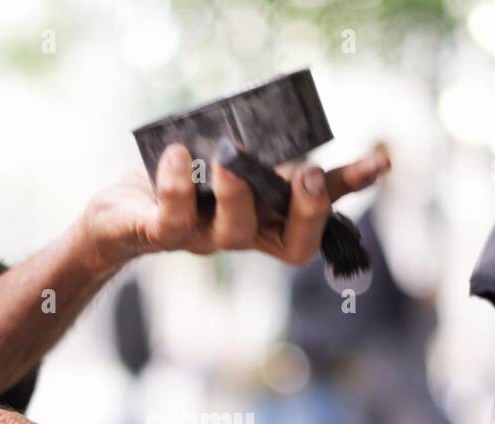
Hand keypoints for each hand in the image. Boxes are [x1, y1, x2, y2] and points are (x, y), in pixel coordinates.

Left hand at [79, 144, 390, 271]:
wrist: (113, 220)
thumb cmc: (173, 185)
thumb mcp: (216, 160)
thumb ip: (248, 147)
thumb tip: (276, 107)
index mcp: (265, 218)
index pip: (318, 211)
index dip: (349, 190)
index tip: (381, 162)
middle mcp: (243, 234)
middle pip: (292, 245)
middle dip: (307, 214)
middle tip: (308, 177)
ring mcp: (202, 239)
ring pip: (234, 232)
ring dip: (239, 194)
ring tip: (231, 156)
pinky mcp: (158, 234)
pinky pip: (171, 219)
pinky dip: (175, 185)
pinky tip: (176, 154)